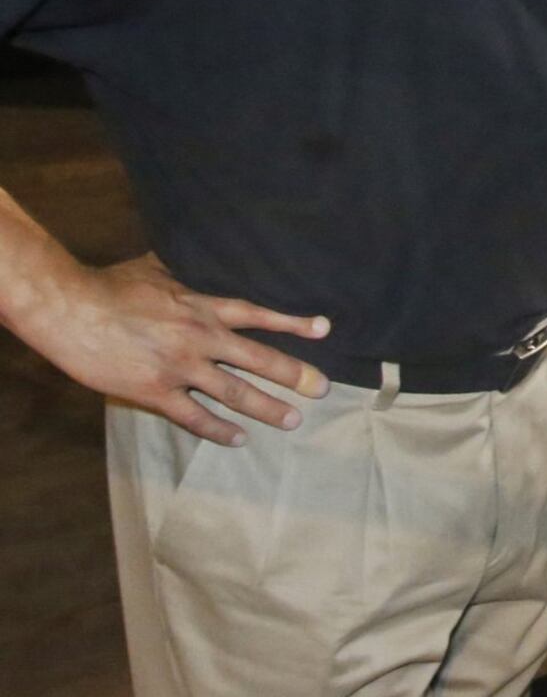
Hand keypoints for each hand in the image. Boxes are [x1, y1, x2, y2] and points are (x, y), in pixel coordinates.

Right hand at [29, 252, 331, 446]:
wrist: (72, 310)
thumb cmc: (110, 285)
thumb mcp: (156, 268)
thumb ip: (183, 272)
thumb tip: (197, 257)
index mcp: (202, 306)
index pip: (258, 314)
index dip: (292, 322)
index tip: (324, 328)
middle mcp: (200, 337)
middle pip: (258, 358)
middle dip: (294, 374)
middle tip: (322, 388)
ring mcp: (180, 367)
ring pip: (234, 392)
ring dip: (267, 407)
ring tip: (293, 420)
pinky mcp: (155, 392)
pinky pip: (194, 417)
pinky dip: (218, 430)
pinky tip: (238, 439)